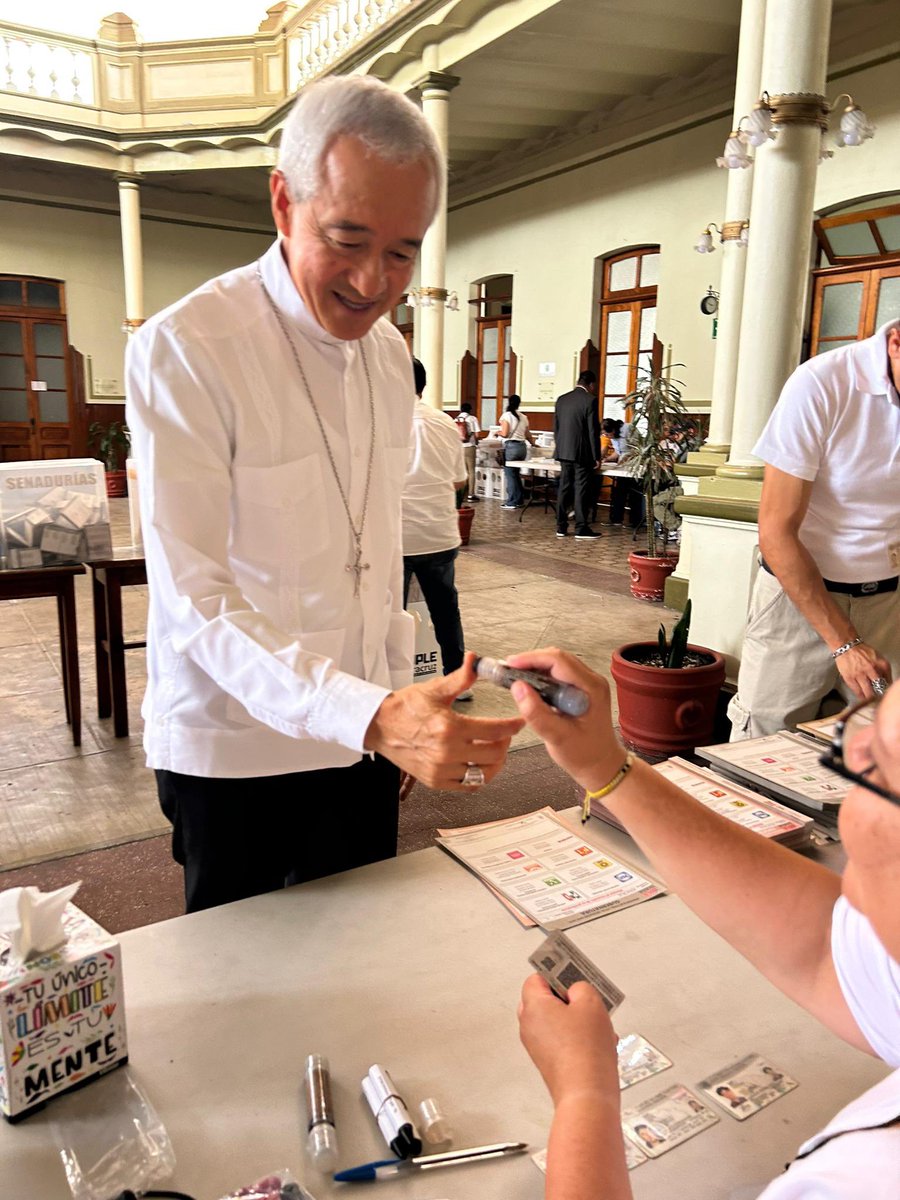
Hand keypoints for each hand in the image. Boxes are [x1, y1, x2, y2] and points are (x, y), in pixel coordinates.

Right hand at [364, 653, 522, 788]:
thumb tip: (474, 661)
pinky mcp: (436, 781)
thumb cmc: (404, 708)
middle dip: (505, 743)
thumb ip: (460, 678)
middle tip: (505, 734)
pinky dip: (479, 776)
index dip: (512, 726)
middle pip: (494, 754)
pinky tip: (479, 763)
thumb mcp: (434, 689)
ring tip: (494, 749)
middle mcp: (446, 753)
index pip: (494, 731)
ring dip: (495, 761)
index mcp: (450, 728)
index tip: (519, 722)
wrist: (379, 726)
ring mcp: (441, 770)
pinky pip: (468, 786)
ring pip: (484, 774)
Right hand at [504, 647, 625, 790]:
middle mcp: (592, 681)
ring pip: (557, 664)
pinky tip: (528, 687)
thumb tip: (517, 687)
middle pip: (557, 658)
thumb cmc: (584, 754)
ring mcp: (587, 684)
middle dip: (530, 662)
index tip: (511, 665)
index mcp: (591, 688)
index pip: (559, 661)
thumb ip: (536, 713)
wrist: (600, 765)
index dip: (532, 659)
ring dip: (535, 668)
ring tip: (514, 677)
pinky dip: (541, 677)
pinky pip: (558, 675)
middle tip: (508, 671)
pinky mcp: (580, 689)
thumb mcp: (557, 737)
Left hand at [518, 975, 619, 1107]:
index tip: (573, 974)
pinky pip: (563, 1040)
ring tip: (600, 1028)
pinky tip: (600, 1046)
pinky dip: (579, 1039)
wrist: (587, 1095)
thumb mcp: (590, 1003)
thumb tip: (575, 991)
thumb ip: (580, 987)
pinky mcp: (549, 1062)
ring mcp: (538, 1046)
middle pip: (547, 1000)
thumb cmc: (586, 1051)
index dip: (557, 974)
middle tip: (589, 1001)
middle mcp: (529, 1026)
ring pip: (558, 1022)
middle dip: (570, 999)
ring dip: (579, 1021)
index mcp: (533, 1007)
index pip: (537, 978)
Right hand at [834, 643, 891, 699]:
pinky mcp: (849, 677)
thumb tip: (886, 680)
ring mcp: (860, 674)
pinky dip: (859, 695)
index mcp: (880, 663)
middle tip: (878, 696)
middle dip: (879, 693)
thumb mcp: (877, 657)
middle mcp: (871, 669)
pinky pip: (856, 690)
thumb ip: (882, 668)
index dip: (886, 687)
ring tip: (869, 698)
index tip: (885, 690)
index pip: (888, 680)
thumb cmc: (861, 650)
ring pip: (868, 692)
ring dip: (869, 697)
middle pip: (878, 688)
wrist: (846, 646)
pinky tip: (861, 696)